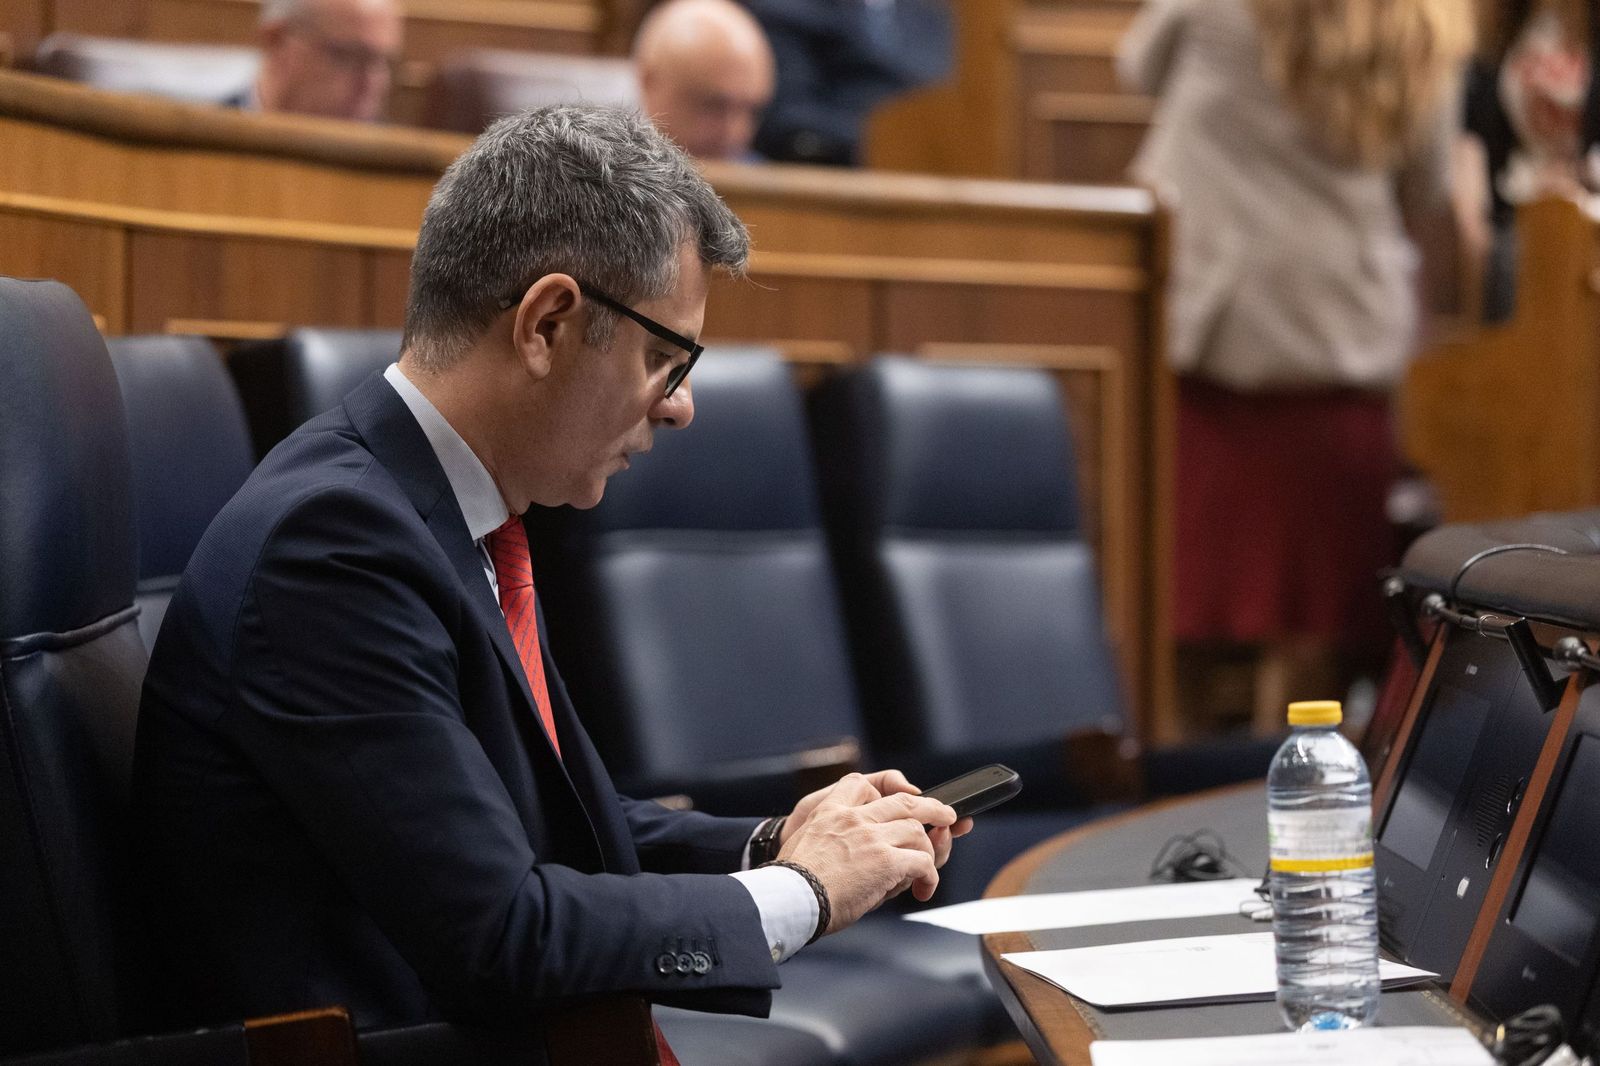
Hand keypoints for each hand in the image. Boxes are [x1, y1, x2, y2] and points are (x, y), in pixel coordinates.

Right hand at [777, 773, 958, 934]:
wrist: (789, 900)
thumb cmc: (794, 885)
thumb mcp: (805, 846)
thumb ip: (836, 841)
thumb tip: (868, 857)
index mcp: (829, 811)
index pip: (861, 784)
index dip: (885, 791)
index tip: (899, 799)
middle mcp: (854, 818)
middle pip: (904, 802)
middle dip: (931, 808)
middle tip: (946, 816)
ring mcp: (872, 837)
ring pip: (918, 831)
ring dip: (929, 852)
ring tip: (926, 871)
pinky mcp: (887, 860)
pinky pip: (922, 862)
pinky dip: (929, 877)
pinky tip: (922, 889)